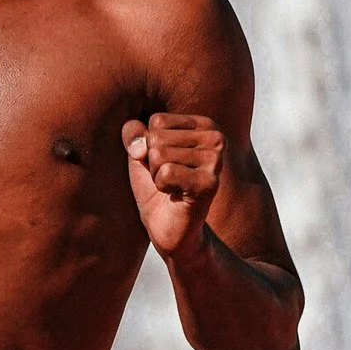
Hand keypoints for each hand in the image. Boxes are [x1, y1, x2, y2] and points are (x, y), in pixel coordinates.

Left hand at [123, 113, 224, 256]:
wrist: (171, 229)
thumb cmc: (158, 188)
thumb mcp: (140, 155)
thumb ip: (133, 135)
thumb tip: (136, 138)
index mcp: (205, 125)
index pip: (157, 120)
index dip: (149, 145)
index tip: (166, 163)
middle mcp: (216, 138)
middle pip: (156, 137)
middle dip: (152, 163)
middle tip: (169, 180)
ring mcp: (216, 160)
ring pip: (159, 154)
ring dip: (157, 176)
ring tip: (174, 187)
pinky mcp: (210, 183)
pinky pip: (165, 172)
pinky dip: (161, 187)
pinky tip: (176, 196)